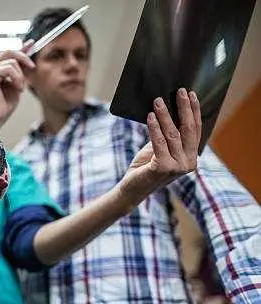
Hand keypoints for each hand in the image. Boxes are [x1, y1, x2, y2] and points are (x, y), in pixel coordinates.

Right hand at [0, 40, 34, 131]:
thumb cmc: (4, 105)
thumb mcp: (17, 83)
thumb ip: (20, 70)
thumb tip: (27, 59)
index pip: (9, 54)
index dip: (21, 48)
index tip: (31, 43)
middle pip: (9, 52)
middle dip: (24, 57)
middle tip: (32, 67)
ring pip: (12, 62)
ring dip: (20, 76)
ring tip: (20, 88)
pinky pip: (9, 69)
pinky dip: (17, 79)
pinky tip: (17, 89)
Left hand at [116, 88, 201, 204]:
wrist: (132, 188)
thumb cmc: (145, 166)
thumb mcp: (159, 148)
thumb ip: (167, 134)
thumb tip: (167, 108)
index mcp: (191, 157)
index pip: (196, 130)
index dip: (194, 111)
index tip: (191, 94)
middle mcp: (188, 163)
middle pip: (189, 129)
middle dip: (184, 108)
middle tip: (179, 91)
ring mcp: (177, 167)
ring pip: (173, 134)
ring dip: (165, 115)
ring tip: (158, 101)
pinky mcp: (163, 168)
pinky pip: (159, 142)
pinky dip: (154, 128)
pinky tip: (150, 116)